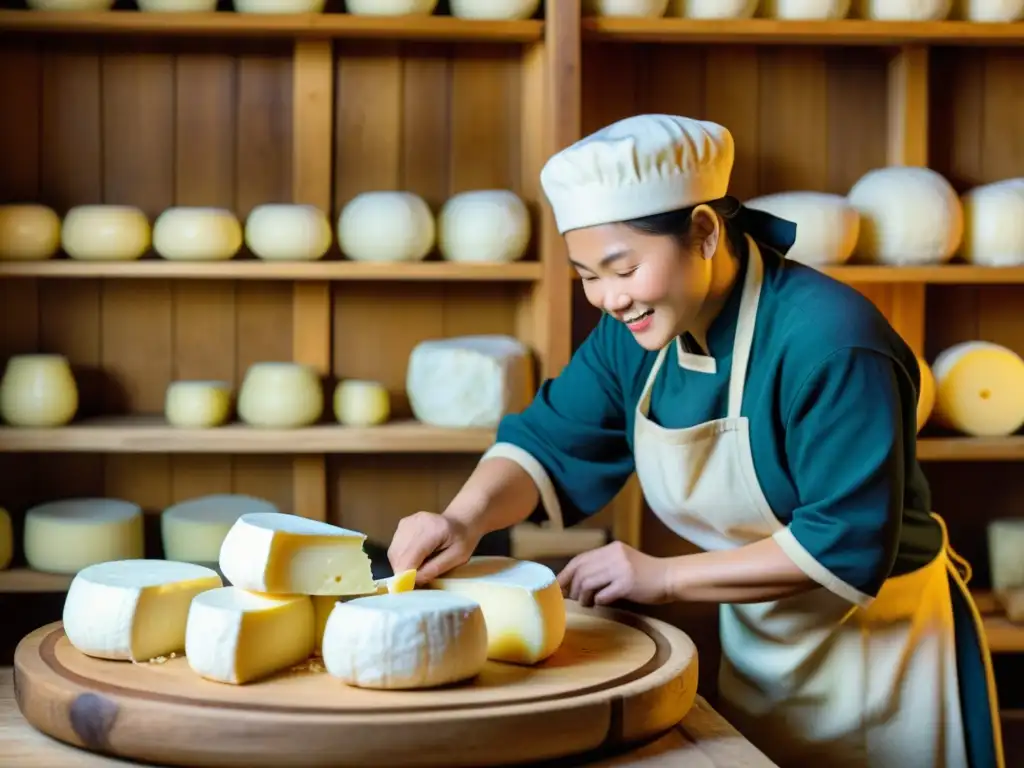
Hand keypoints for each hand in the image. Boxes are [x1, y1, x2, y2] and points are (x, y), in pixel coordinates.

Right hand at [387, 510, 481, 584]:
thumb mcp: (457, 557)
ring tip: (417, 570)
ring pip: (394, 553)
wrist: (461, 521)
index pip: (410, 556)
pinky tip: (415, 559)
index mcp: (433, 529)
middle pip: (398, 555)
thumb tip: (414, 581)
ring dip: (401, 567)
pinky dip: (401, 559)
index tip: (412, 589)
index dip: (407, 576)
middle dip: (403, 573)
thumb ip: (435, 568)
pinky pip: (395, 548)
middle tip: (415, 582)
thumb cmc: (463, 540)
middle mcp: (415, 523)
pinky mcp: (402, 525)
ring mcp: (407, 523)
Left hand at [557, 541, 674, 606]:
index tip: (558, 586)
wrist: (669, 577)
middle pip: (581, 571)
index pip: (580, 559)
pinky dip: (597, 601)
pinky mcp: (627, 584)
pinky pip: (603, 595)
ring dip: (583, 596)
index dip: (566, 573)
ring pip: (588, 582)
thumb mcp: (622, 562)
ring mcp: (621, 569)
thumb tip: (576, 581)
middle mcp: (614, 555)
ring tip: (586, 603)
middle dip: (572, 587)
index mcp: (611, 549)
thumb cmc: (645, 574)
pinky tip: (600, 604)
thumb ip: (603, 566)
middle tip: (573, 598)